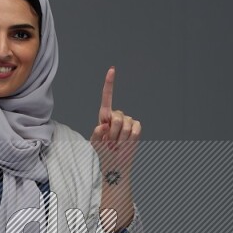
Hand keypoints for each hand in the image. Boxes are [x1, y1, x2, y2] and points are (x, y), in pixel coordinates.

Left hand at [89, 66, 141, 180]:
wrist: (115, 163)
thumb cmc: (103, 152)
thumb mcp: (95, 143)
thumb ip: (96, 134)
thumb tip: (104, 125)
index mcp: (105, 116)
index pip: (107, 97)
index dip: (109, 84)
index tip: (112, 70)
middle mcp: (117, 115)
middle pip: (117, 118)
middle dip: (113, 133)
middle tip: (110, 143)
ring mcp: (128, 121)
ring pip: (126, 126)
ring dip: (120, 139)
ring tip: (117, 145)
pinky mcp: (137, 127)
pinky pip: (135, 130)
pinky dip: (130, 140)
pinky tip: (126, 144)